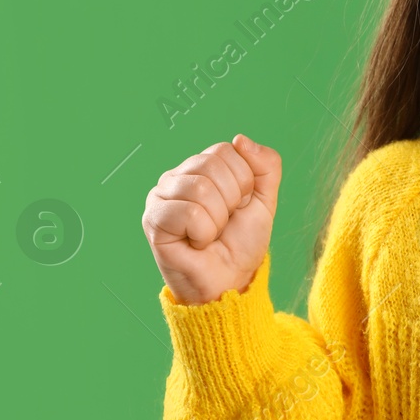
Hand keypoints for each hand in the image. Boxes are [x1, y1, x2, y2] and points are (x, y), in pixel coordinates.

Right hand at [142, 134, 281, 305]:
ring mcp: (160, 197)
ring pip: (202, 189)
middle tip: (224, 222)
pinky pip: (190, 213)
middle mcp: (175, 176)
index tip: (238, 205)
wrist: (231, 279)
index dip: (243, 181)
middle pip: (212, 164)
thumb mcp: (265, 199)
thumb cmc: (242, 241)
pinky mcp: (153, 220)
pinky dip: (204, 233)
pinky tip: (197, 243)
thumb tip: (241, 139)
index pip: (226, 150)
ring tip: (210, 233)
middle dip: (232, 199)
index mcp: (200, 166)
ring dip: (218, 219)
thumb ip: (265, 165)